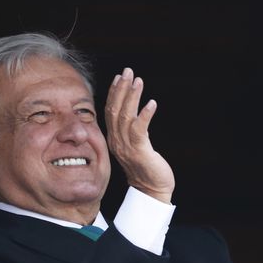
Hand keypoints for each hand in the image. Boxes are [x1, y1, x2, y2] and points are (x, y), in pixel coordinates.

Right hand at [105, 68, 174, 203]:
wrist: (152, 190)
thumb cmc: (145, 168)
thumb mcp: (134, 146)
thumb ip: (130, 131)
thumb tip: (132, 114)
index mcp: (114, 139)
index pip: (110, 111)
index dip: (114, 93)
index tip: (119, 77)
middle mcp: (117, 141)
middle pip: (115, 110)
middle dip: (121, 88)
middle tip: (128, 71)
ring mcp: (127, 146)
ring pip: (125, 116)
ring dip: (132, 97)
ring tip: (138, 80)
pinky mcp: (140, 151)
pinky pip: (140, 130)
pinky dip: (145, 115)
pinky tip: (152, 103)